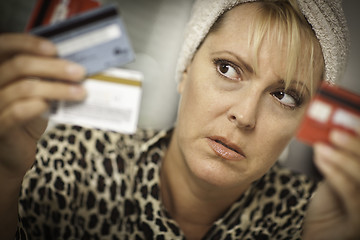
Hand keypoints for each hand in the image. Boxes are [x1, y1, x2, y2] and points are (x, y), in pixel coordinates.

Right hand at [0, 33, 85, 177]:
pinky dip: (37, 106)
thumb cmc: (25, 118)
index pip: (5, 45)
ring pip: (24, 88)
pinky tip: (50, 105)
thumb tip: (74, 64)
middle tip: (79, 72)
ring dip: (57, 89)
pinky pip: (16, 112)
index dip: (28, 43)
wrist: (12, 151)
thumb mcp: (36, 92)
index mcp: (0, 70)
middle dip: (54, 67)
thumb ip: (45, 77)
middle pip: (19, 65)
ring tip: (79, 92)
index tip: (54, 49)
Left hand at [303, 128, 359, 239]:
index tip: (352, 120)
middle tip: (336, 132)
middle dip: (356, 145)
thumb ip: (341, 159)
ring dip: (342, 158)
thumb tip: (335, 129)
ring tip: (322, 145)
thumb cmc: (330, 208)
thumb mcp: (338, 177)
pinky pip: (351, 193)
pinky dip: (334, 172)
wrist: (318, 235)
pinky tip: (320, 158)